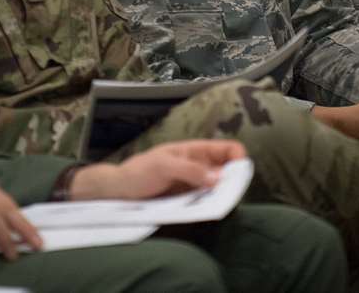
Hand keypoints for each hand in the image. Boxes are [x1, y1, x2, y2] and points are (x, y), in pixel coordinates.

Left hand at [69, 140, 245, 200]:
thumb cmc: (139, 171)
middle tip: (229, 194)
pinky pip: (208, 201)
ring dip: (224, 195)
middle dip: (234, 180)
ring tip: (219, 204)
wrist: (120, 191)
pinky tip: (209, 211)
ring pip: (220, 188)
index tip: (237, 175)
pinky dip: (212, 205)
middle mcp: (200, 166)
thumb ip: (190, 170)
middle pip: (229, 170)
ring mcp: (195, 184)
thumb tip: (218, 178)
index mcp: (196, 150)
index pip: (228, 148)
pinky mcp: (189, 200)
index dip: (238, 158)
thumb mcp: (164, 166)